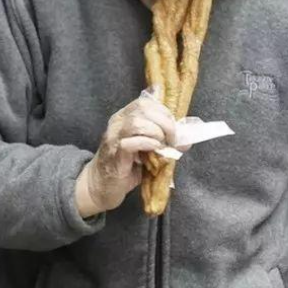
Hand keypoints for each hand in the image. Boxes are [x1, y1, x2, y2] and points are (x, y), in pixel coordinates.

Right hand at [75, 92, 176, 217]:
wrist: (102, 185)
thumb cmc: (126, 166)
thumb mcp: (146, 148)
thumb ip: (162, 139)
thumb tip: (185, 139)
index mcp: (124, 116)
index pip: (145, 102)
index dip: (164, 112)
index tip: (173, 128)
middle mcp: (117, 122)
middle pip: (142, 109)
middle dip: (165, 122)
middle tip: (172, 139)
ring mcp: (113, 137)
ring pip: (136, 123)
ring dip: (157, 134)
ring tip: (163, 147)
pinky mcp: (114, 154)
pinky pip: (130, 143)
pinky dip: (148, 145)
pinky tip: (154, 152)